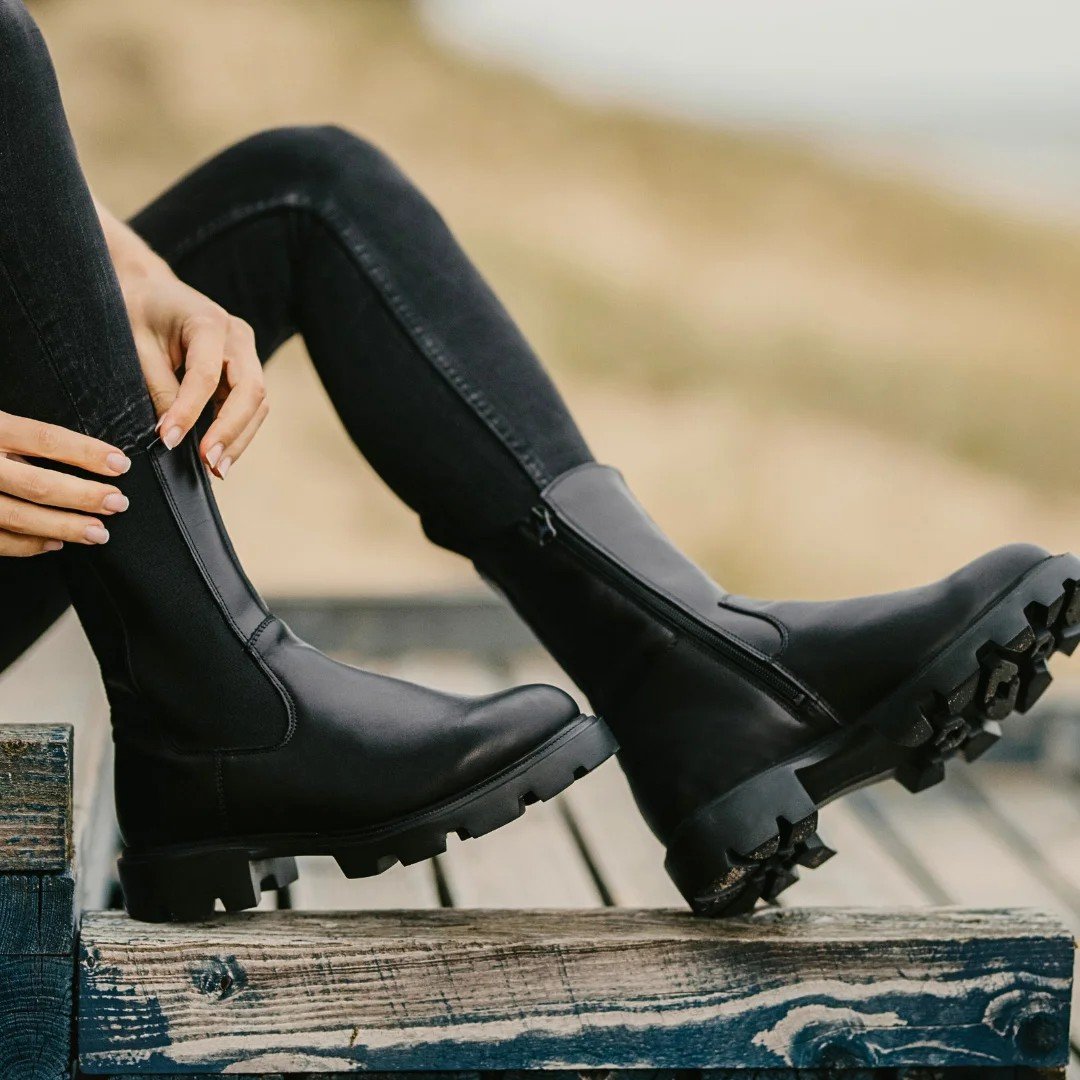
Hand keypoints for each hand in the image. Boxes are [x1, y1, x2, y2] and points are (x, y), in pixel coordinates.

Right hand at [0, 411, 130, 555]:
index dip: (86, 453)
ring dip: (64, 528)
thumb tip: (89, 450)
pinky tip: (55, 543)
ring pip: (19, 517)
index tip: (121, 464)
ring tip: (99, 533)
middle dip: (84, 497)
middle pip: (38, 485)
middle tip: (119, 503)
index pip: (44, 438)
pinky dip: (28, 545)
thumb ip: (27, 432)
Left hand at [96, 202, 266, 478]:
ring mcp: (246, 352)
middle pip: (250, 391)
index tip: (167, 441)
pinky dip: (239, 430)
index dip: (188, 412)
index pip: (206, 375)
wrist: (150, 291)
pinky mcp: (244, 369)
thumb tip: (173, 434)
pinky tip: (222, 453)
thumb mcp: (137, 346)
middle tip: (210, 464)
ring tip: (218, 468)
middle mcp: (238, 336)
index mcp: (209, 322)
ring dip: (240, 437)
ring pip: (258, 402)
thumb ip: (158, 386)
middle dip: (231, 431)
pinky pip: (251, 405)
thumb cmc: (138, 313)